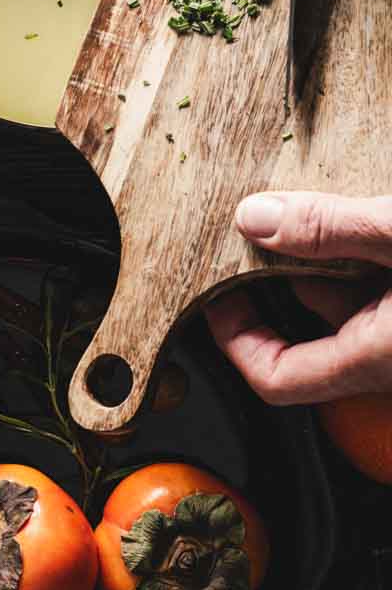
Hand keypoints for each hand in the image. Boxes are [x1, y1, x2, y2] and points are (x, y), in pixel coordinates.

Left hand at [206, 192, 391, 403]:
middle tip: (253, 232)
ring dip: (323, 260)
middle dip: (276, 279)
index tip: (216, 297)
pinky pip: (376, 289)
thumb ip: (329, 227)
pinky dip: (358, 256)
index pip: (278, 378)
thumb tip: (255, 218)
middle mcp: (390, 357)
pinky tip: (354, 216)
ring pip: (347, 302)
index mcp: (377, 356)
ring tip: (303, 212)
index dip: (235, 341)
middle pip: (308, 331)